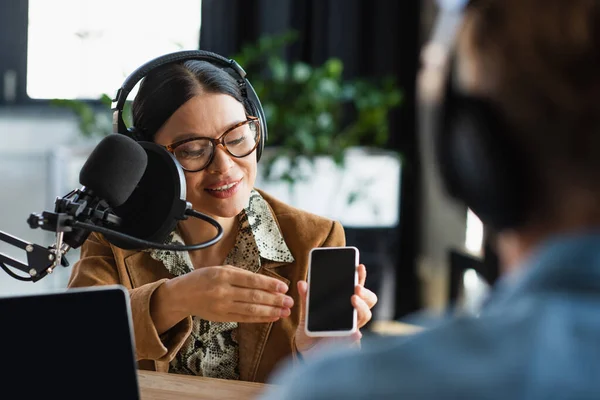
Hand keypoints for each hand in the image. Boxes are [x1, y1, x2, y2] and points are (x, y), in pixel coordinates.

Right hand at [153, 265, 293, 329]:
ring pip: (250, 310)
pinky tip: (272, 317)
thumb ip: (241, 275)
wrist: (182, 295)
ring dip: (270, 311)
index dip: (269, 284)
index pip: (251, 280)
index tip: (284, 287)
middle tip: (290, 301)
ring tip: (285, 311)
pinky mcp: (222, 317)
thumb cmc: (204, 278)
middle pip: (253, 296)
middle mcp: (223, 291)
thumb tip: (266, 282)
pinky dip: (260, 318)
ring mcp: (222, 306)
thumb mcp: (221, 269)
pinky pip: (244, 319)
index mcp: (223, 275)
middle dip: (274, 300)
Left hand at [294, 264, 377, 356]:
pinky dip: (354, 335)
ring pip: (364, 316)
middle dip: (365, 292)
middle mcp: (351, 316)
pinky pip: (353, 340)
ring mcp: (350, 330)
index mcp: (344, 305)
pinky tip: (355, 332)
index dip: (361, 277)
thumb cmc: (310, 331)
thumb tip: (302, 283)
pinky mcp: (345, 344)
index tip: (359, 266)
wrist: (305, 352)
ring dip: (361, 307)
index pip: (358, 288)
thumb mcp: (306, 313)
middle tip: (355, 287)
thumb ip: (306, 299)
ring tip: (353, 299)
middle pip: (368, 301)